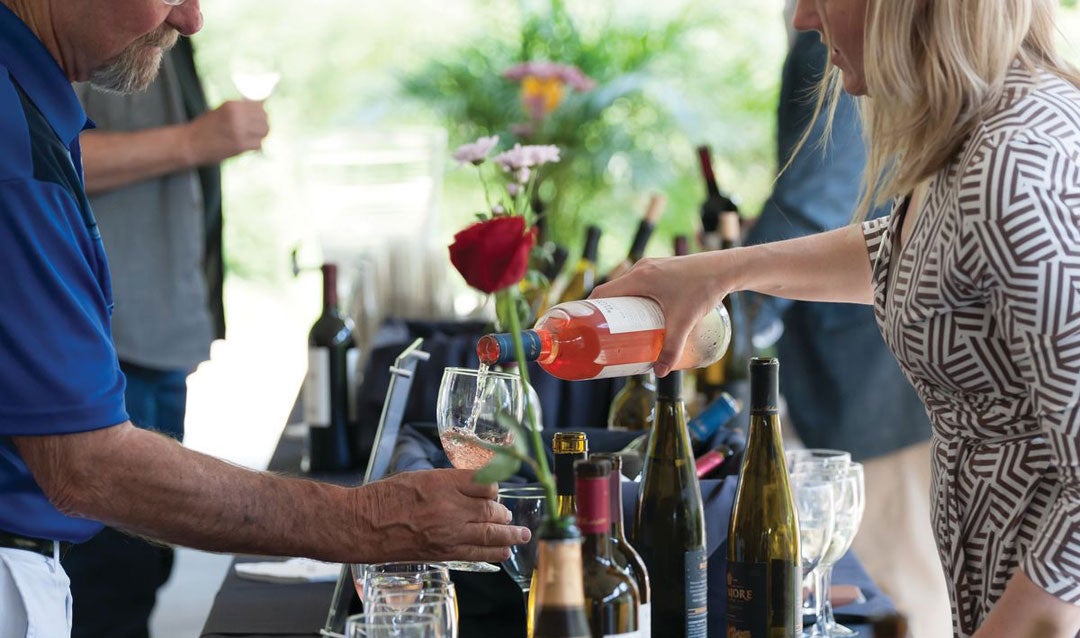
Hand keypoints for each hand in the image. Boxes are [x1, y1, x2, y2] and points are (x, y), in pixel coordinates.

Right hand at [185, 99, 269, 164]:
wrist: (189, 144)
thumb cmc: (205, 128)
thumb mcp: (222, 111)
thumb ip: (240, 109)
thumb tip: (261, 104)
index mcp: (232, 105)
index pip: (258, 105)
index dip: (260, 112)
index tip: (257, 117)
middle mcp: (237, 116)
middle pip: (264, 117)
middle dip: (262, 123)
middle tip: (255, 129)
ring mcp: (239, 131)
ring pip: (264, 131)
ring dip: (260, 134)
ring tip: (251, 137)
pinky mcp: (240, 146)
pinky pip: (258, 144)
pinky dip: (254, 145)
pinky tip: (246, 145)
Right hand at [349, 469, 529, 563]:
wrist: (363, 524)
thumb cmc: (384, 497)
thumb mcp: (419, 477)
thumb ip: (447, 482)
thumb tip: (470, 486)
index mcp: (443, 482)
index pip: (484, 483)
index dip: (493, 487)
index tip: (494, 491)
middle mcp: (450, 506)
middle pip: (491, 509)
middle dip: (502, 512)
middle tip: (507, 515)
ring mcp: (448, 531)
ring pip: (490, 532)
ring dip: (509, 534)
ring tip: (520, 535)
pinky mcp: (443, 552)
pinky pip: (477, 552)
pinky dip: (495, 552)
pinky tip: (505, 551)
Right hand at [591, 252, 727, 375]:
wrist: (726, 269)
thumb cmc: (703, 289)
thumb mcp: (684, 322)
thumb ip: (672, 348)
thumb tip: (659, 372)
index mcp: (639, 278)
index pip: (603, 293)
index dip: (590, 310)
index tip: (586, 328)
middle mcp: (642, 269)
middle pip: (613, 292)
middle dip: (606, 313)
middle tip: (605, 335)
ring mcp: (652, 267)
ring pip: (627, 287)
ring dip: (621, 305)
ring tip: (621, 328)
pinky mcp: (663, 269)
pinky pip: (639, 283)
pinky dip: (634, 297)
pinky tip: (641, 313)